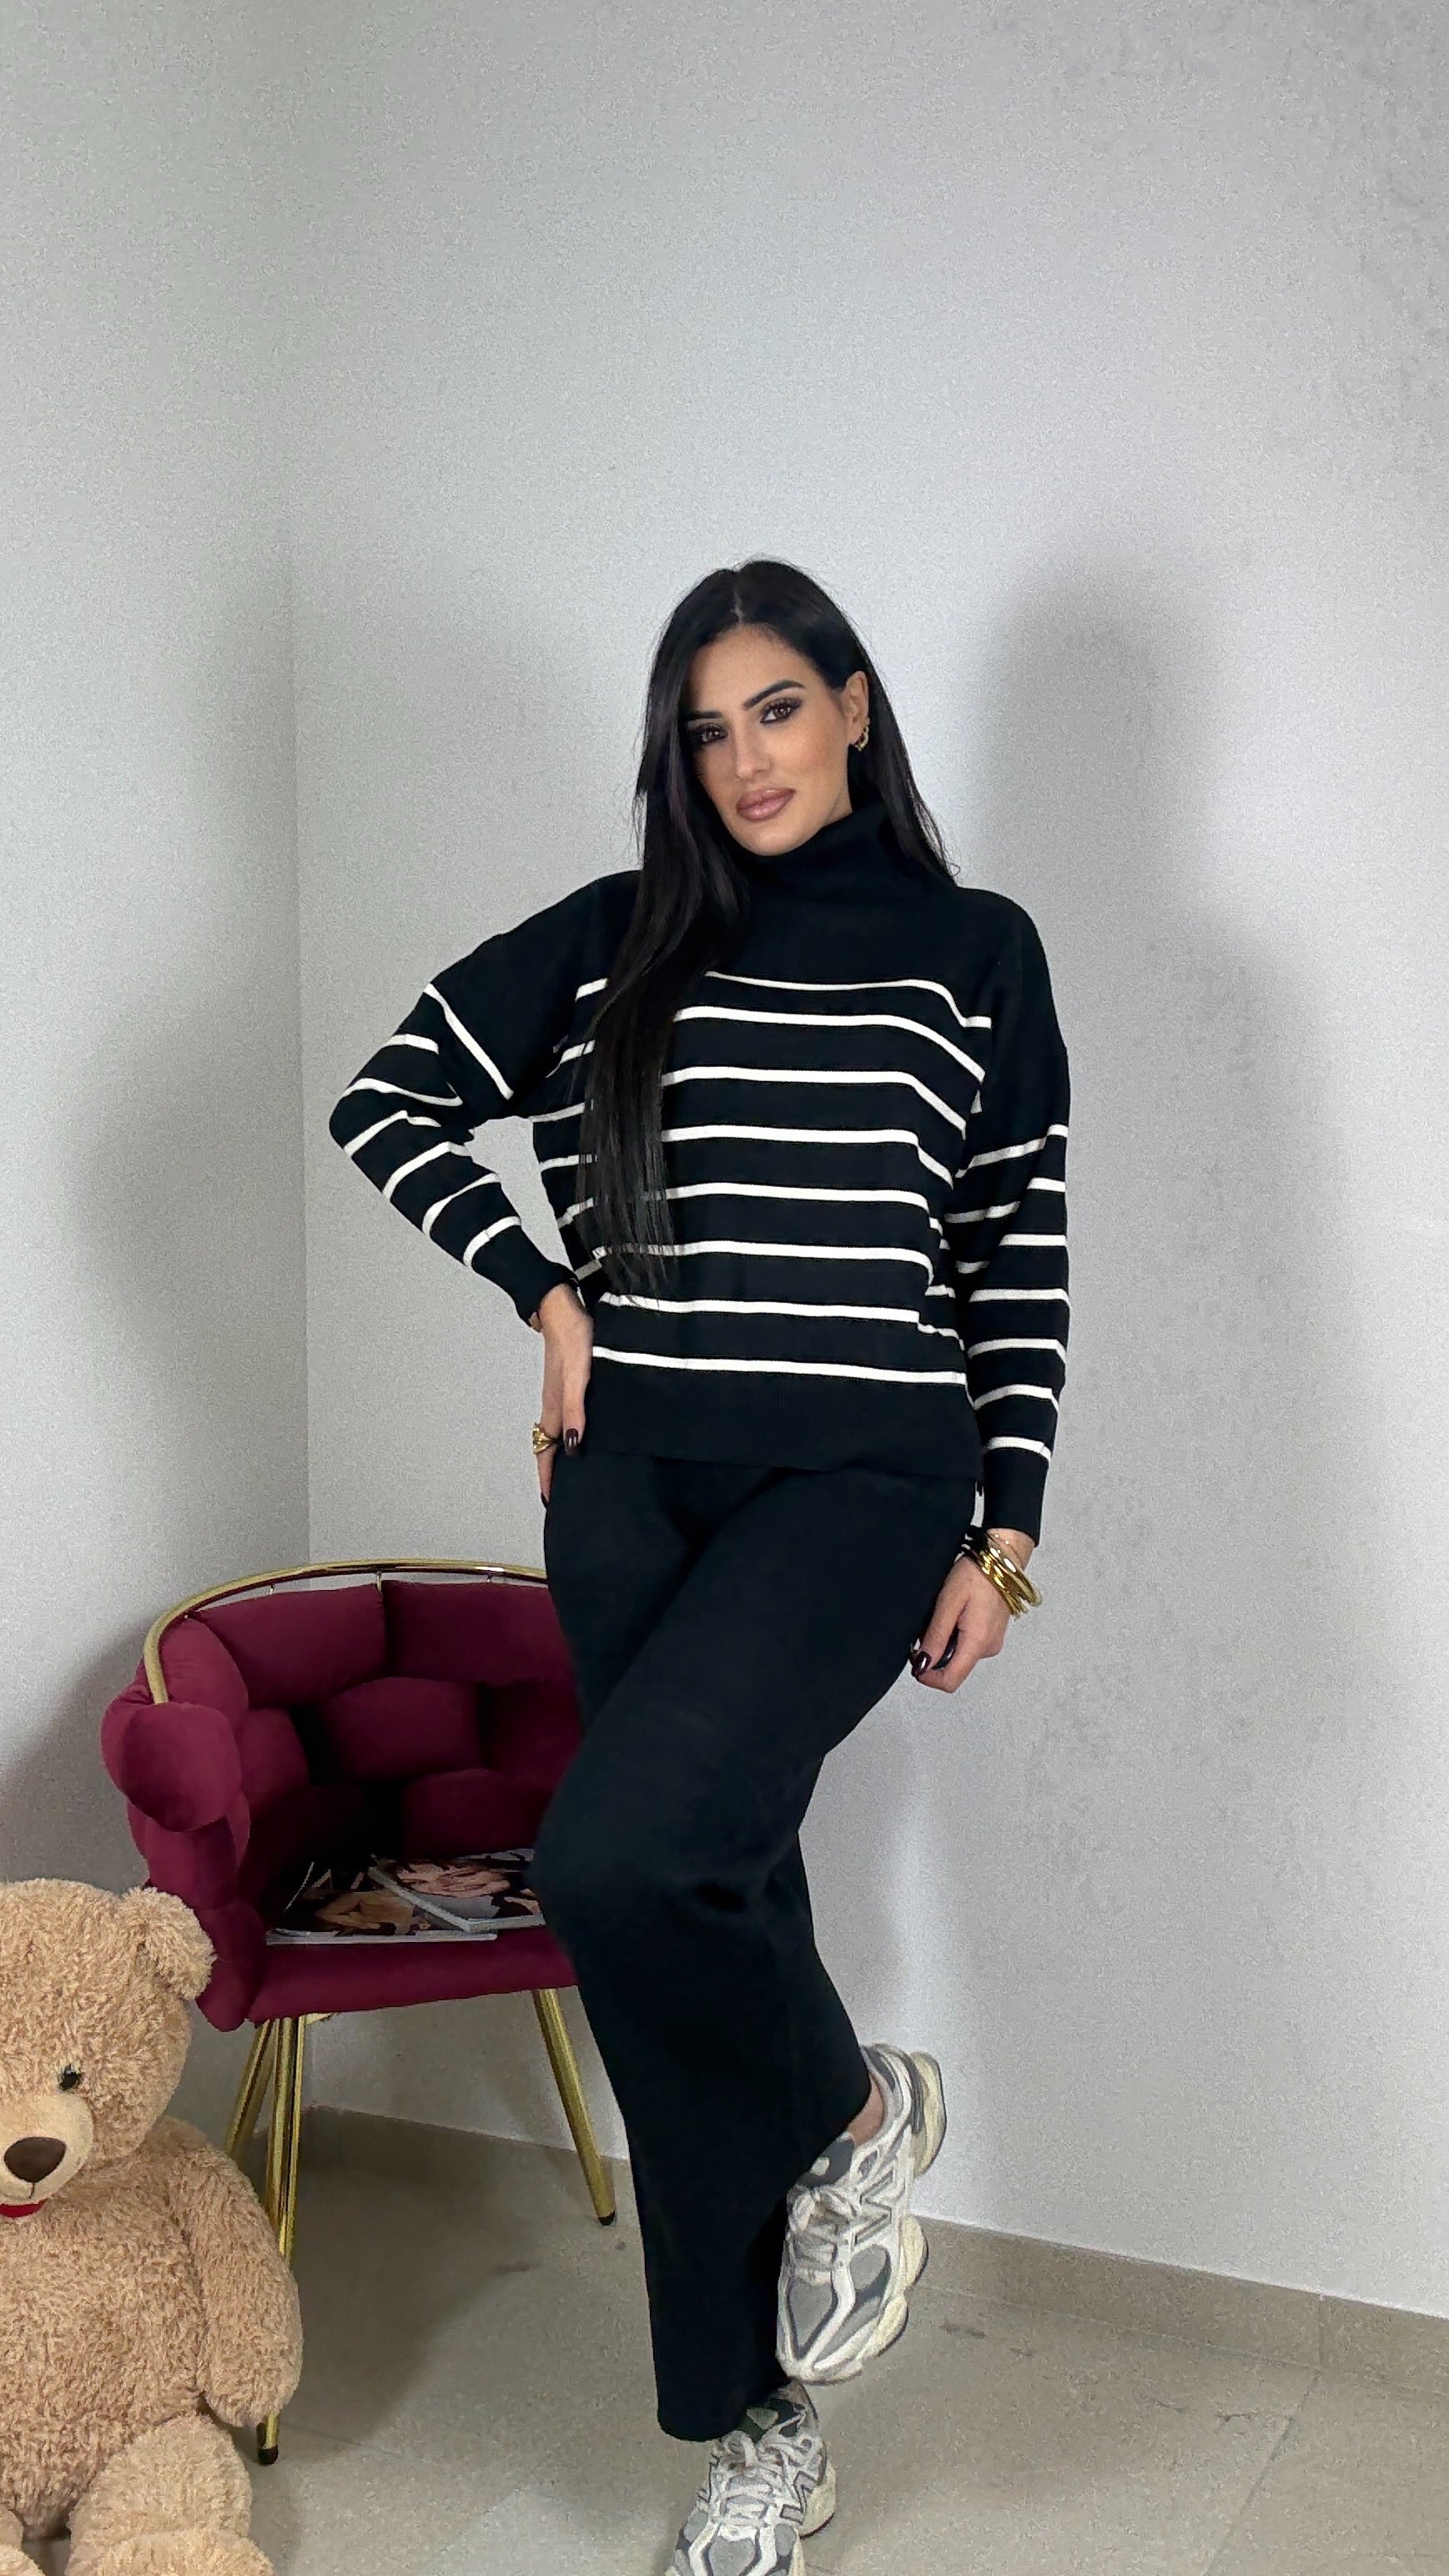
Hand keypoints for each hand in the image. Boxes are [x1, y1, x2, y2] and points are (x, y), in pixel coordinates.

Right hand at [533, 1281, 592, 1503]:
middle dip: (554, 1474)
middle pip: (551, 1448)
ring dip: (562, 1455)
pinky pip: (567, 1418)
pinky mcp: (569, 1384)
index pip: (547, 1454)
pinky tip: (586, 1433)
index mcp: (554, 1410)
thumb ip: (575, 1410)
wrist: (564, 1307)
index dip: (549, 1480)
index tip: (552, 1504)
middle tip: (564, 1496)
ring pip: (558, 1433)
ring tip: (574, 1473)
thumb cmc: (574, 1339)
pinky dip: (571, 1434)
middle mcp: (555, 1406)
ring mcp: (560, 1395)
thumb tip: (574, 1447)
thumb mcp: (579, 1377)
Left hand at [909, 1527, 1034, 1693]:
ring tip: (945, 1613)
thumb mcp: (947, 1603)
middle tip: (929, 1624)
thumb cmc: (976, 1574)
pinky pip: (968, 1644)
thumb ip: (935, 1637)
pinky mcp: (992, 1635)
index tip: (916, 1661)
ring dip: (945, 1641)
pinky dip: (955, 1635)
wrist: (1000, 1559)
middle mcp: (988, 1648)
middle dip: (934, 1653)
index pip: (951, 1681)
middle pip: (953, 1668)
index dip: (928, 1677)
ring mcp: (992, 1642)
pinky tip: (955, 1613)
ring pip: (959, 1655)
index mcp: (978, 1642)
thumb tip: (923, 1665)